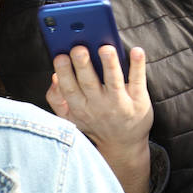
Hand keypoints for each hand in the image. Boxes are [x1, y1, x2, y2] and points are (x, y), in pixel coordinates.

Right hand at [47, 44, 152, 192]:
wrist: (123, 144)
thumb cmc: (95, 123)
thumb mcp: (70, 118)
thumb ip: (57, 99)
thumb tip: (53, 77)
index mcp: (79, 108)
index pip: (69, 89)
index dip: (64, 72)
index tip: (60, 55)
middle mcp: (98, 106)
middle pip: (89, 83)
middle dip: (83, 65)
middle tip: (79, 47)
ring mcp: (119, 104)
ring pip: (113, 81)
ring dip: (109, 64)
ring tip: (105, 48)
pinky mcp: (139, 101)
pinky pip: (138, 81)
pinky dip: (137, 66)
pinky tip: (137, 51)